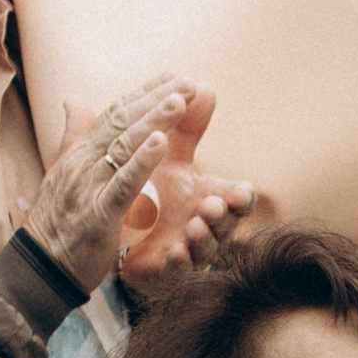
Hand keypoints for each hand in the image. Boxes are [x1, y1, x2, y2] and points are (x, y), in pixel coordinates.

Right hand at [23, 79, 198, 289]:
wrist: (40, 266)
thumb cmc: (58, 222)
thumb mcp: (65, 173)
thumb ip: (74, 135)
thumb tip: (73, 98)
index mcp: (79, 153)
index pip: (114, 114)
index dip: (144, 93)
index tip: (171, 76)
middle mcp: (83, 162)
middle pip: (122, 122)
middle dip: (156, 99)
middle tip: (186, 82)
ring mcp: (89, 186)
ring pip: (124, 145)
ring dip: (154, 120)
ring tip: (180, 100)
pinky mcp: (98, 214)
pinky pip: (123, 183)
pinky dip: (142, 161)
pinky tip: (161, 144)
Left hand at [114, 85, 256, 287]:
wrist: (115, 235)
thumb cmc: (151, 193)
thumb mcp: (168, 156)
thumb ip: (187, 125)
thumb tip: (204, 85)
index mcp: (207, 198)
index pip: (235, 200)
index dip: (241, 198)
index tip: (242, 190)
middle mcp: (203, 226)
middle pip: (225, 225)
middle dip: (223, 215)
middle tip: (213, 204)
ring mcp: (187, 251)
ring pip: (205, 249)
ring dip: (204, 238)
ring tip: (196, 225)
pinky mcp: (166, 272)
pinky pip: (177, 270)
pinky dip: (179, 261)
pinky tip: (175, 251)